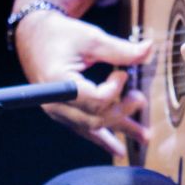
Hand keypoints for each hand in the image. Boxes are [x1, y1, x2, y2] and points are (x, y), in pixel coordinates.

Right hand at [13, 7, 153, 157]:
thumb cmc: (60, 35)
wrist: (35, 38)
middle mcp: (54, 102)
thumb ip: (120, 49)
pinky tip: (117, 149)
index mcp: (58, 82)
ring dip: (119, 131)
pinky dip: (102, 138)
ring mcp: (57, 111)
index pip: (94, 99)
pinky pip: (84, 129)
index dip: (115, 89)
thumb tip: (149, 50)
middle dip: (122, 111)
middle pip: (95, 118)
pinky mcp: (62, 113)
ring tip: (144, 137)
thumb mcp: (91, 38)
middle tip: (141, 99)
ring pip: (92, 128)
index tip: (124, 73)